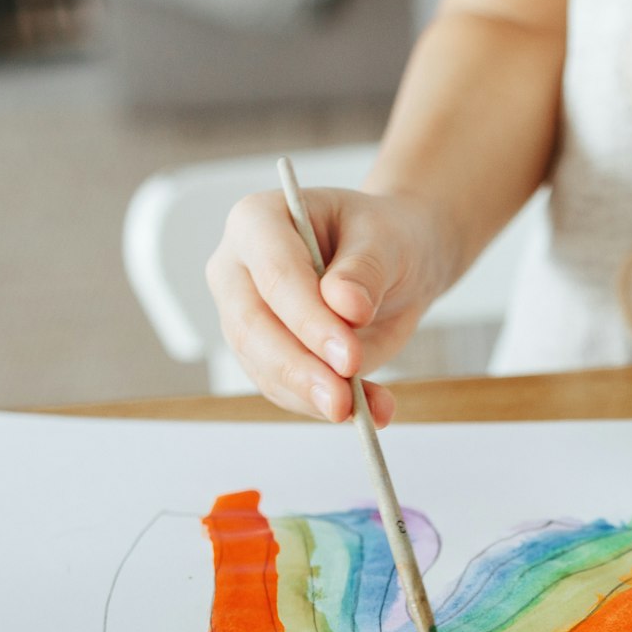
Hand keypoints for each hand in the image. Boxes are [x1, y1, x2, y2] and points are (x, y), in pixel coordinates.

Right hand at [207, 187, 455, 425]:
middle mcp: (238, 268)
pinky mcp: (263, 355)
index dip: (308, 320)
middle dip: (300, 369)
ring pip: (263, 367)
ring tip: (366, 410)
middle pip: (252, 328)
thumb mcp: (386, 240)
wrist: (394, 263)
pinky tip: (367, 409)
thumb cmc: (382, 238)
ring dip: (312, 397)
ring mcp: (244, 315)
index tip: (348, 356)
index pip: (274, 275)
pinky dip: (323, 405)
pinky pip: (284, 389)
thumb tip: (345, 307)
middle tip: (344, 401)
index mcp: (258, 220)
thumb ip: (364, 271)